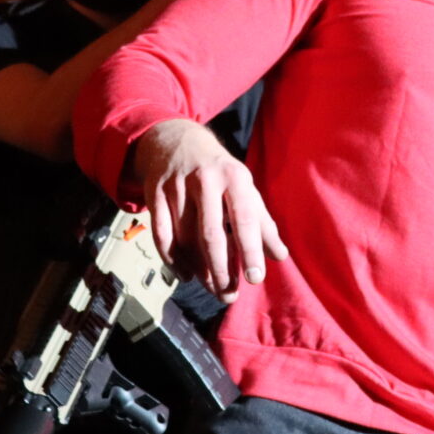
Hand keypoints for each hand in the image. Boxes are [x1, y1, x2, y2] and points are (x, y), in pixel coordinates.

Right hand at [133, 118, 288, 296]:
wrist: (174, 139)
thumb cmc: (219, 171)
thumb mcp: (244, 188)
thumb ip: (263, 223)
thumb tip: (280, 257)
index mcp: (234, 177)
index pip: (244, 219)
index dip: (250, 250)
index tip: (255, 278)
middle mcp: (205, 179)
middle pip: (211, 233)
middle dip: (220, 268)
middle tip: (228, 295)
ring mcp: (176, 186)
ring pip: (185, 238)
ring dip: (199, 268)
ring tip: (213, 288)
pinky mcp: (153, 194)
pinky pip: (161, 235)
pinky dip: (172, 260)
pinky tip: (186, 275)